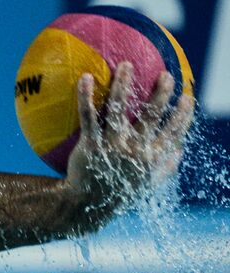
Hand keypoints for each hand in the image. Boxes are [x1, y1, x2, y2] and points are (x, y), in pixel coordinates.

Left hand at [63, 62, 194, 212]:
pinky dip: (85, 95)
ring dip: (123, 84)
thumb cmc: (114, 195)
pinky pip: (88, 115)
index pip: (174, 133)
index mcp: (150, 159)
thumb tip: (180, 153)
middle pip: (152, 116)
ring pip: (119, 109)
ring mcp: (111, 146)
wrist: (84, 207)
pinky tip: (84, 77)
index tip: (188, 98)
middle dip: (161, 93)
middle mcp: (134, 150)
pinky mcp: (89, 145)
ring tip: (126, 65)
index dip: (183, 115)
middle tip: (165, 75)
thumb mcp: (143, 186)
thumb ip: (162, 169)